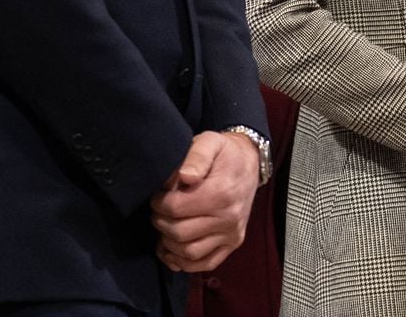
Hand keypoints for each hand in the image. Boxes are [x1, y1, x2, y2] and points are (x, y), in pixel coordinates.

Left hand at [150, 130, 259, 272]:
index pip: (177, 208)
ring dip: (169, 244)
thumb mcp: (210, 142)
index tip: (156, 196)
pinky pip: (206, 264)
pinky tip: (171, 251)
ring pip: (190, 253)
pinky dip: (184, 263)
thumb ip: (196, 156)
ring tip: (163, 228)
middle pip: (180, 233)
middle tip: (156, 211)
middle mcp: (229, 218)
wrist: (249, 163)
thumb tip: (184, 177)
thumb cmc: (224, 152)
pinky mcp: (233, 244)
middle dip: (160, 223)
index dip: (159, 204)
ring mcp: (232, 234)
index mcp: (221, 192)